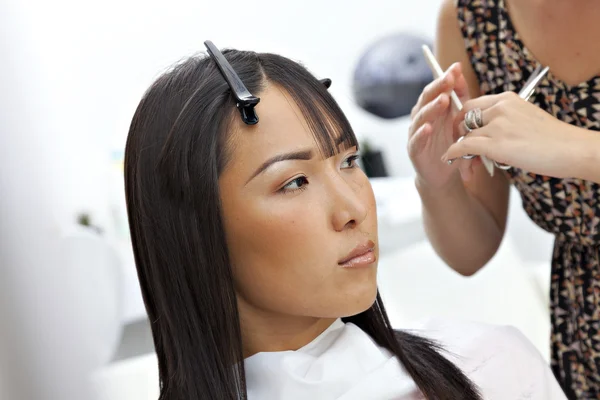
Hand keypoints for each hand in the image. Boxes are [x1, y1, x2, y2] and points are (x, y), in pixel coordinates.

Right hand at [407, 63, 479, 188]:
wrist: (443, 174)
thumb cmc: (450, 144)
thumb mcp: (458, 119)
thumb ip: (459, 98)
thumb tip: (458, 72)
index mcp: (432, 109)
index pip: (436, 89)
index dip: (444, 78)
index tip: (455, 68)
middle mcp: (421, 118)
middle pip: (426, 100)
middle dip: (437, 88)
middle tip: (448, 79)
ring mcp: (416, 134)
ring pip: (420, 118)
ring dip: (431, 108)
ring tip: (442, 100)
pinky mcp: (414, 151)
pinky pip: (416, 140)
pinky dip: (421, 133)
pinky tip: (427, 128)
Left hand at [443, 92, 578, 178]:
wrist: (572, 149)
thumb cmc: (553, 140)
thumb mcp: (526, 120)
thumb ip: (505, 121)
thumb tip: (487, 135)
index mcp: (507, 99)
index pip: (472, 105)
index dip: (462, 121)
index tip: (462, 134)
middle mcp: (500, 108)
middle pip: (463, 118)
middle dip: (458, 135)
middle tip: (462, 152)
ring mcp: (497, 125)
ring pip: (463, 135)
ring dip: (459, 151)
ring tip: (466, 166)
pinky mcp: (496, 144)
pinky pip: (463, 146)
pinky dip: (453, 154)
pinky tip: (450, 160)